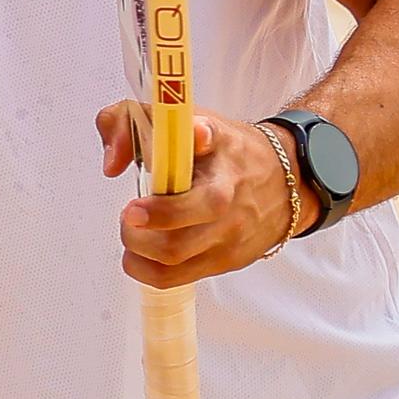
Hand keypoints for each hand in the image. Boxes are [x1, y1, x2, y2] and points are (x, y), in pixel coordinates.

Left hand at [97, 105, 297, 289]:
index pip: (204, 149)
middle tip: (129, 215)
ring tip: (134, 232)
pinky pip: (176, 277)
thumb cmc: (226, 151)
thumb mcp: (185, 120)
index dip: (177, 171)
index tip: (145, 190)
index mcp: (220, 155)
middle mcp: (227, 198)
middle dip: (140, 227)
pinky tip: (142, 252)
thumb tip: (111, 161)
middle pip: (182, 227)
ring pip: (174, 256)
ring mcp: (230, 234)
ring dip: (138, 249)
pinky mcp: (227, 260)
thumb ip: (132, 122)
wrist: (287, 180)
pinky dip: (147, 268)